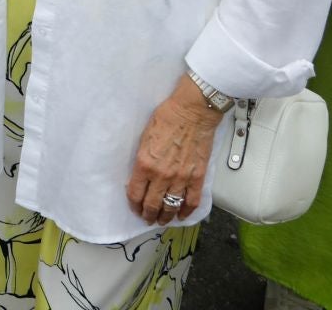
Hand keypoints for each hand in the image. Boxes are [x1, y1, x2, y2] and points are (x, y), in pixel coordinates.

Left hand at [126, 78, 226, 225]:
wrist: (192, 112)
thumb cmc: (167, 118)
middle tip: (147, 218)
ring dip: (165, 217)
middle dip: (148, 214)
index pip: (135, 193)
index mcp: (144, 164)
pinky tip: (182, 215)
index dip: (134, 205)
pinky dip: (186, 211)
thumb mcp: (143, 137)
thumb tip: (140, 174)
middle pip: (152, 204)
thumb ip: (141, 159)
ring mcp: (181, 178)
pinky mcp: (197, 177)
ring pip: (171, 207)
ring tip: (162, 220)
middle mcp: (161, 175)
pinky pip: (192, 201)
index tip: (134, 208)